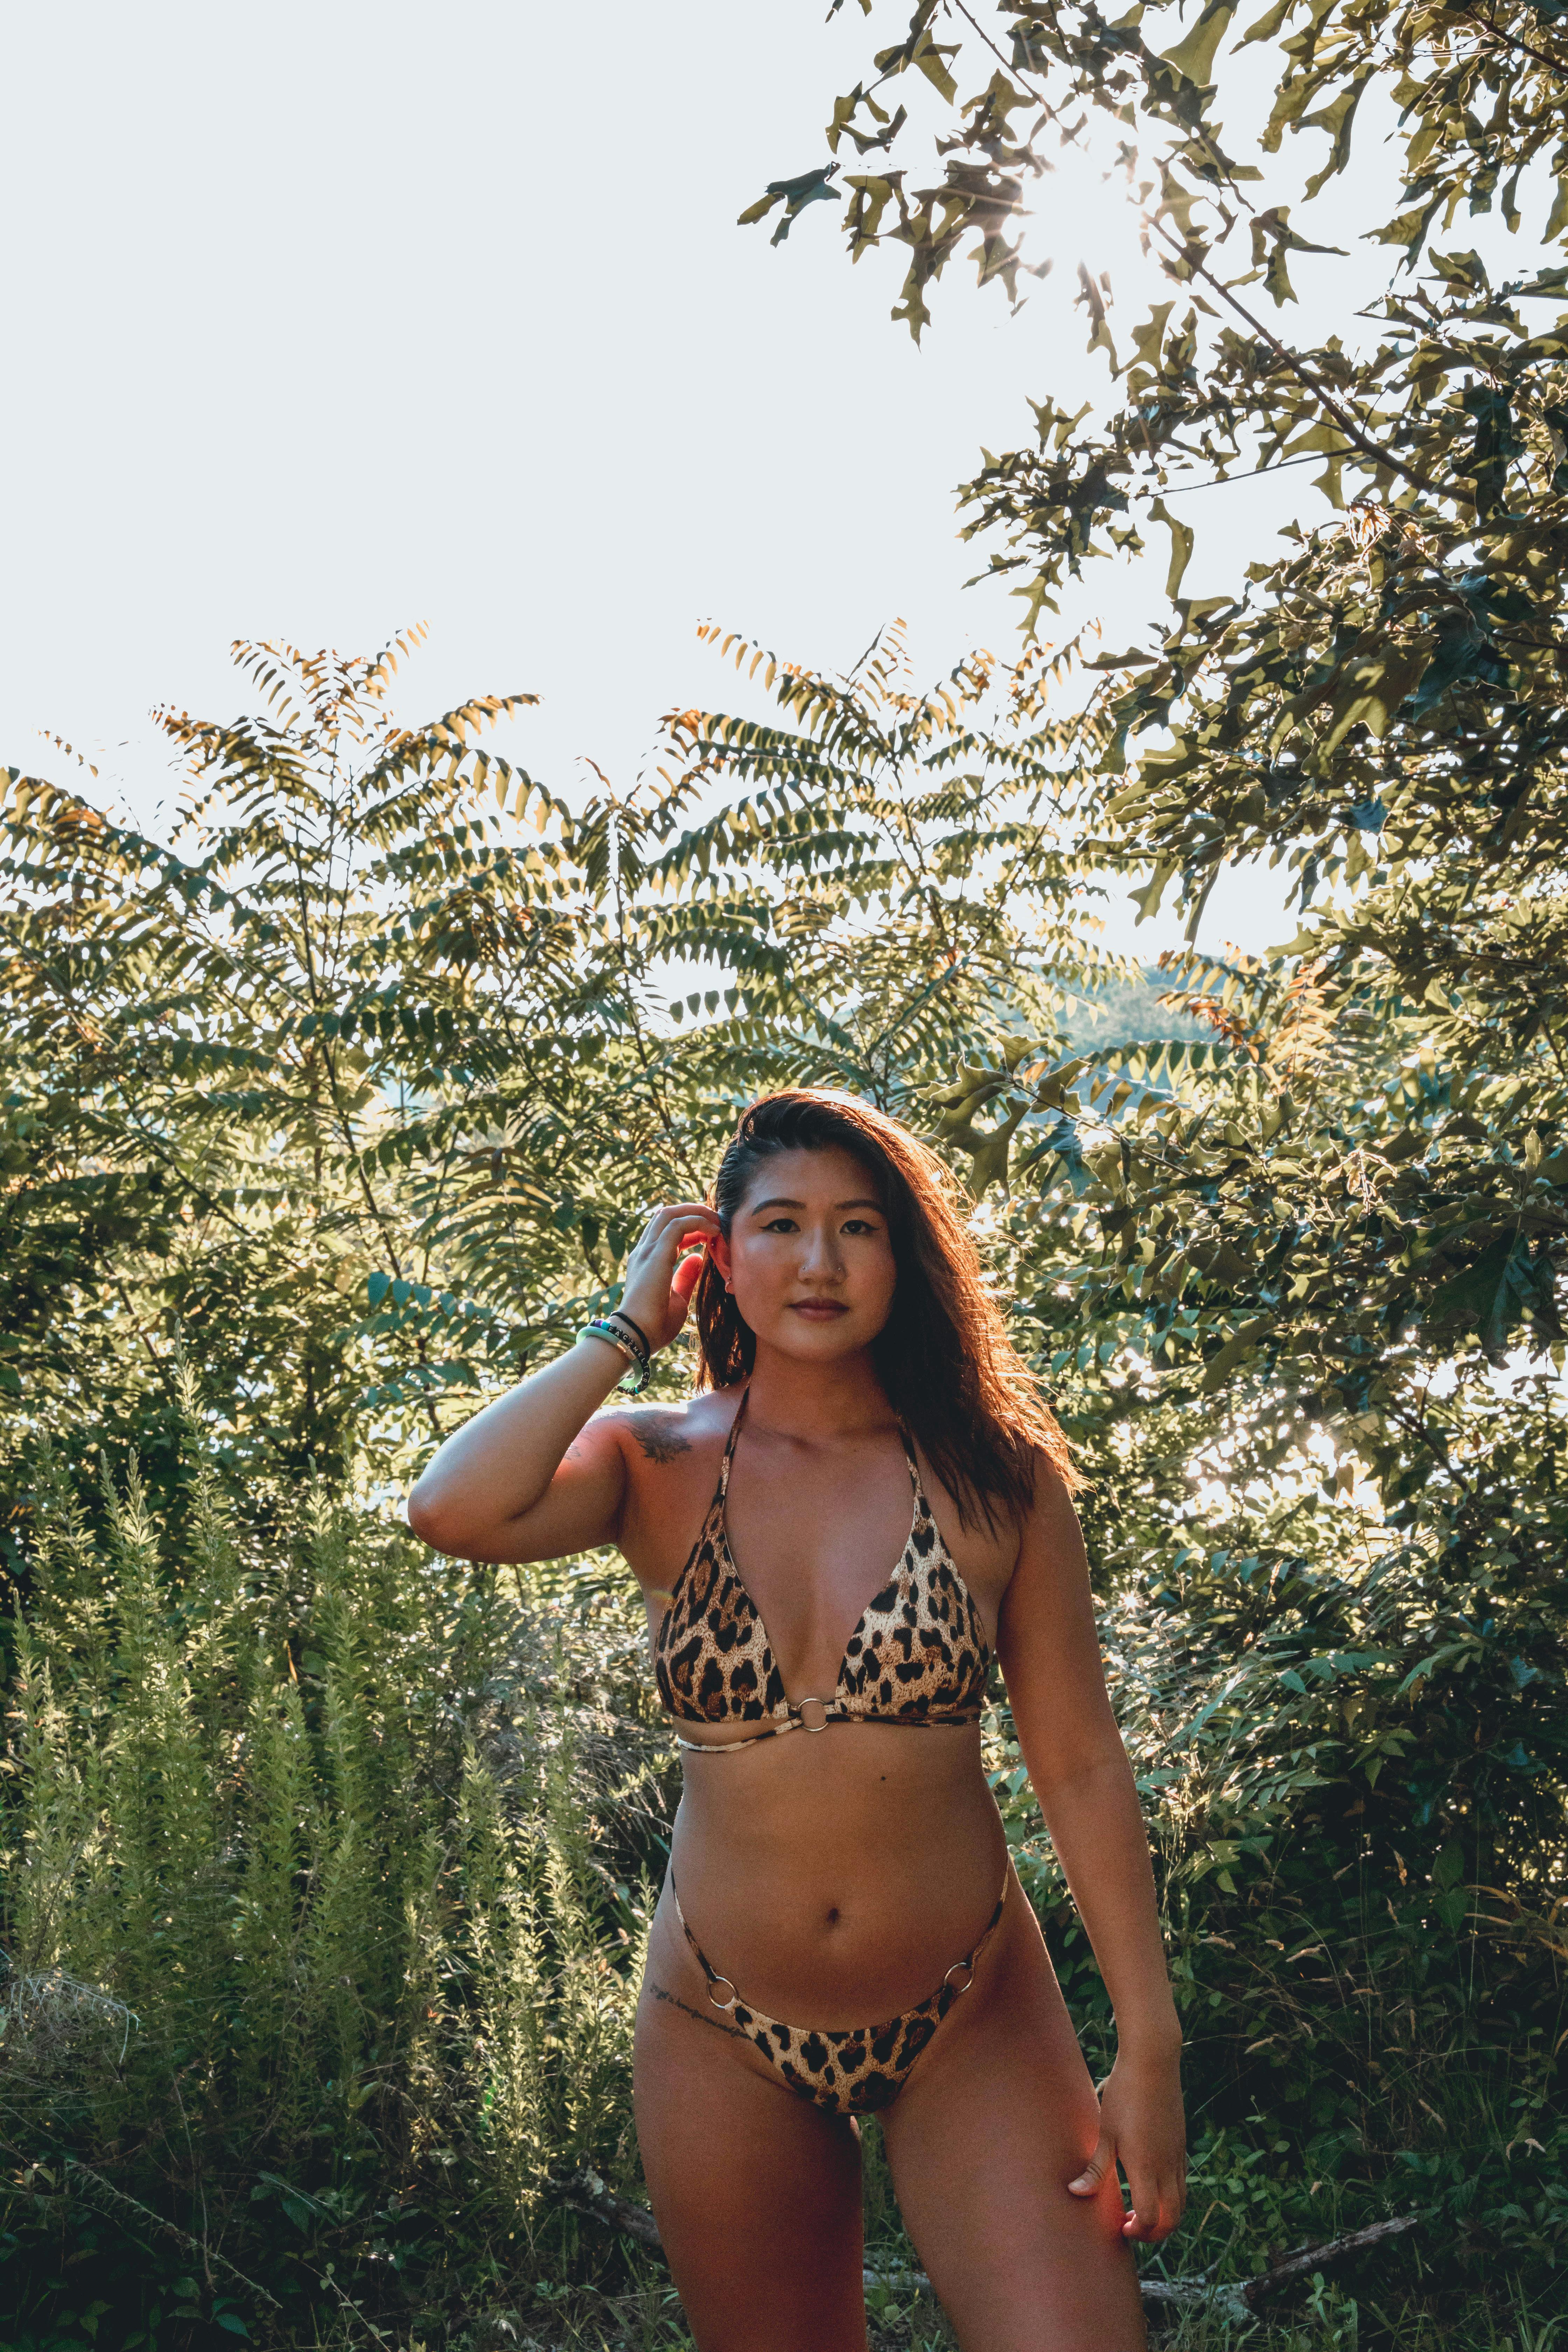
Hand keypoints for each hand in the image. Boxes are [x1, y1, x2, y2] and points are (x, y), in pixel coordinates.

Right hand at [616, 1201, 723, 1353]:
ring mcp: (648, 1250)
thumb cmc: (655, 1324)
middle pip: (666, 1215)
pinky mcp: (657, 1253)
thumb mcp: (677, 1297)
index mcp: (646, 1261)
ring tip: (716, 1222)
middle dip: (692, 1212)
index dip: (688, 1226)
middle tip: (715, 1220)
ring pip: (670, 1214)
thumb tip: (697, 1259)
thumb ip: (685, 1277)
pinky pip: (679, 1225)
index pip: (664, 1230)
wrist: (638, 1335)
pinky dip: (698, 1222)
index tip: (708, 1233)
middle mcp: (644, 1251)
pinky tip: (713, 1231)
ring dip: (696, 1213)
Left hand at [1067, 2044, 1185, 2244]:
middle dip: (1154, 2233)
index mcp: (1146, 2167)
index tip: (1120, 2226)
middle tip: (1131, 2227)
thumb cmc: (1123, 2095)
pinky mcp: (1181, 2145)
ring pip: (1181, 2203)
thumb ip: (1094, 2168)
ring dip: (1165, 2216)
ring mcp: (1178, 2156)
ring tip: (1140, 2210)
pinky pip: (1182, 2183)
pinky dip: (1171, 2196)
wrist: (1153, 2062)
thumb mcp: (1105, 2132)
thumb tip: (1074, 2193)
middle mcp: (1168, 2166)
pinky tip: (1150, 2184)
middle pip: (1173, 2219)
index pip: (1150, 2217)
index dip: (1137, 2231)